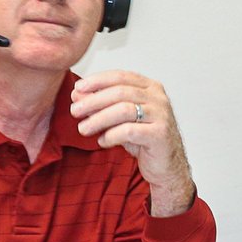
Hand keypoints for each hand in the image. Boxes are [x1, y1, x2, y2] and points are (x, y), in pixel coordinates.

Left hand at [69, 69, 195, 216]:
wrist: (166, 165)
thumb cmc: (143, 139)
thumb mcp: (119, 119)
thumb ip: (101, 105)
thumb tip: (77, 95)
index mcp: (150, 87)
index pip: (120, 76)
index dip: (97, 80)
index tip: (78, 88)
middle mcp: (158, 98)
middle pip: (120, 92)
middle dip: (93, 101)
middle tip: (75, 111)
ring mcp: (161, 115)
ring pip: (124, 110)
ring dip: (99, 119)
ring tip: (83, 128)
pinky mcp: (160, 134)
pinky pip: (130, 131)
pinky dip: (111, 136)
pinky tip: (102, 141)